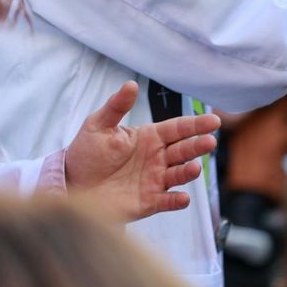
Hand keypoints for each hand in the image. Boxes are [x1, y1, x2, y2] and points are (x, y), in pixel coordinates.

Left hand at [63, 81, 220, 220]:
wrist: (72, 182)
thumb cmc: (87, 152)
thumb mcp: (98, 125)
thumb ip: (116, 107)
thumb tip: (131, 85)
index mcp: (149, 137)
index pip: (177, 128)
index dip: (195, 125)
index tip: (213, 120)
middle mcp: (156, 158)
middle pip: (183, 150)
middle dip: (197, 146)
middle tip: (209, 141)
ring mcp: (154, 180)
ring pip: (178, 175)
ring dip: (188, 172)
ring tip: (194, 167)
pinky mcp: (148, 201)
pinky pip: (167, 202)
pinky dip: (176, 201)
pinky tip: (183, 198)